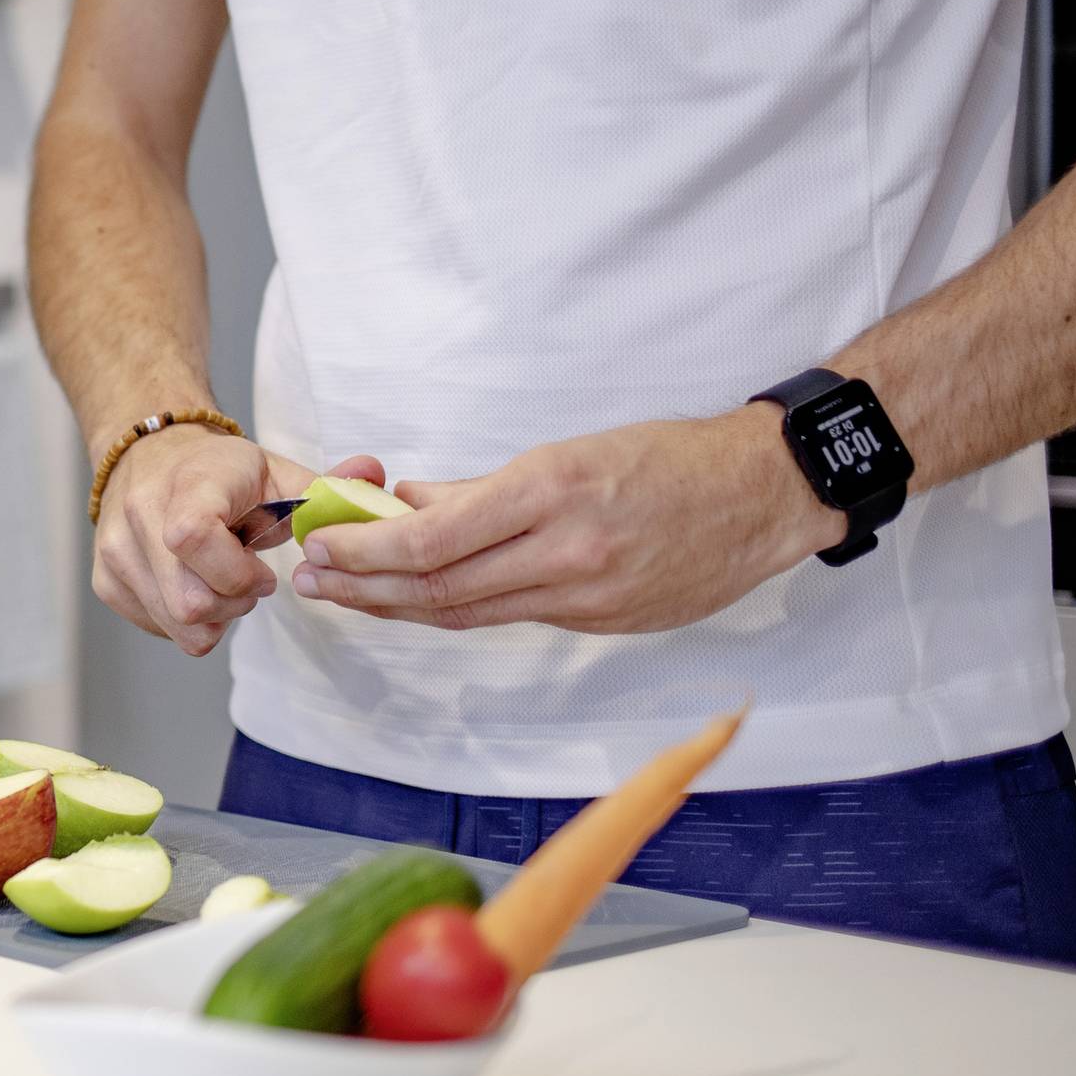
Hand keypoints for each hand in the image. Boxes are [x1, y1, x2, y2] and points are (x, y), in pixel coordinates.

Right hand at [91, 427, 386, 656]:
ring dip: (214, 615)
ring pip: (175, 624)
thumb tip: (373, 477)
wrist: (151, 454)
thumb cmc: (220, 471)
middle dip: (234, 604)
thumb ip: (325, 486)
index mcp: (186, 486)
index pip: (191, 538)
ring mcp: (116, 553)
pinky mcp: (107, 582)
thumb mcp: (273, 471)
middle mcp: (138, 517)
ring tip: (222, 580)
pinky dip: (185, 620)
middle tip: (249, 580)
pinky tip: (195, 585)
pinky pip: (158, 627)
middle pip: (189, 603)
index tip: (261, 569)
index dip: (236, 571)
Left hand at [292, 406, 841, 633]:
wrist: (763, 494)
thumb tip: (408, 503)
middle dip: (364, 588)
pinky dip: (458, 610)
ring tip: (347, 595)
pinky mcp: (603, 623)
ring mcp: (586, 598)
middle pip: (438, 590)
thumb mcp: (566, 452)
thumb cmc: (667, 458)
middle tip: (311, 582)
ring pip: (468, 614)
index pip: (432, 542)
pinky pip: (512, 618)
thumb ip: (481, 488)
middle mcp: (564, 554)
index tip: (321, 547)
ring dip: (398, 607)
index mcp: (550, 494)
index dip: (365, 553)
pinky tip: (419, 601)